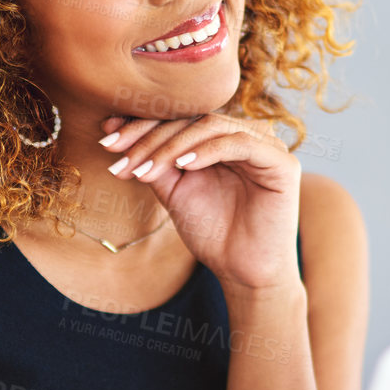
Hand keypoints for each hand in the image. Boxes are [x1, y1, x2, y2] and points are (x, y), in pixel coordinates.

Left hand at [99, 111, 300, 293]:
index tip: (106, 137)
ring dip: (171, 145)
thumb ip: (151, 160)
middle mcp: (244, 135)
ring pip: (211, 126)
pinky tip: (182, 165)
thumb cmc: (212, 232)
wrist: (243, 271)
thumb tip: (113, 128)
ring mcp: (266, 146)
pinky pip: (240, 143)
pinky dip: (207, 150)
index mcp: (220, 138)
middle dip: (149, 135)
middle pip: (192, 118)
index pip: (179, 118)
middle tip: (117, 153)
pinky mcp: (282, 163)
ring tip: (143, 168)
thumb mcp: (172, 191)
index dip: (142, 125)